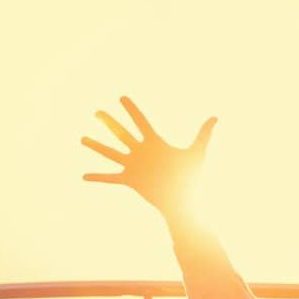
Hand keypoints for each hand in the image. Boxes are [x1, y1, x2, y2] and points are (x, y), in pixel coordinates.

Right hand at [82, 97, 216, 216]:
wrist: (182, 201)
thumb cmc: (190, 178)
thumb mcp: (196, 153)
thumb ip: (204, 134)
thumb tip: (216, 117)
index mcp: (154, 143)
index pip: (140, 122)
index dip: (131, 109)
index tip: (121, 97)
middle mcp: (141, 152)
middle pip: (121, 133)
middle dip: (109, 122)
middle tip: (96, 112)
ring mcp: (134, 166)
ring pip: (111, 153)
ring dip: (97, 146)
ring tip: (82, 138)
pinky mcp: (130, 180)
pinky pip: (110, 178)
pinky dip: (97, 177)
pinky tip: (83, 176)